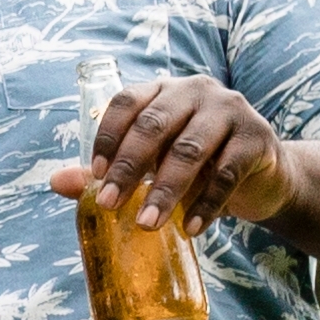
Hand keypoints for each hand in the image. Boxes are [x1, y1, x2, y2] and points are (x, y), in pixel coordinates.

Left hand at [51, 79, 301, 235]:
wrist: (264, 176)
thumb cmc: (197, 168)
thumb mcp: (153, 167)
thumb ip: (109, 170)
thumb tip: (55, 183)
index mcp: (164, 90)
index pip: (128, 101)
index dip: (107, 135)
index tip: (93, 175)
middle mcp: (196, 91)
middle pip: (155, 125)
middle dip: (129, 168)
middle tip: (109, 205)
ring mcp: (231, 110)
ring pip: (190, 150)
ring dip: (165, 191)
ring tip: (146, 224)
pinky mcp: (257, 138)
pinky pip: (226, 173)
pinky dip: (205, 204)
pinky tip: (190, 229)